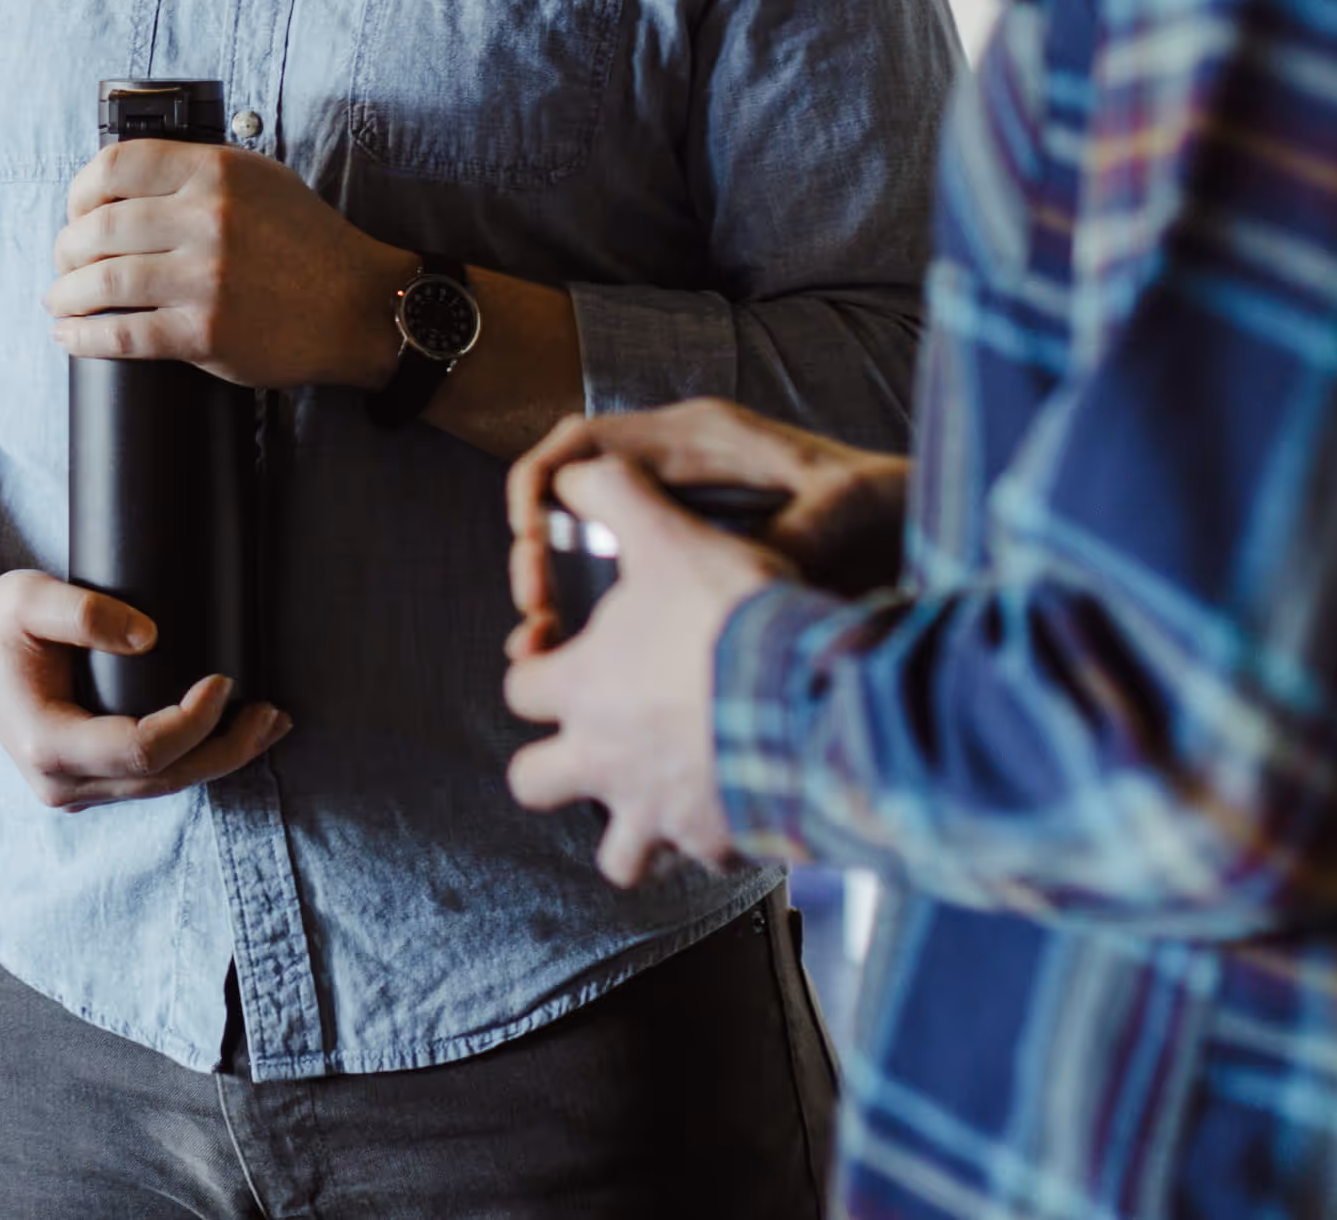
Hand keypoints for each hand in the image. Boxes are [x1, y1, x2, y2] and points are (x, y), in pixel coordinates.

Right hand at [0, 566, 293, 812]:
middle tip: (273, 712)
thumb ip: (83, 612)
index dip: (191, 722)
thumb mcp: (29, 595)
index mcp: (46, 744)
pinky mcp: (87, 782)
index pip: (139, 751)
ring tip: (270, 723)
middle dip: (225, 749)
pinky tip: (232, 735)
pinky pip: (151, 782)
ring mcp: (73, 790)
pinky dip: (195, 759)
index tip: (223, 680)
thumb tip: (151, 637)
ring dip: (220, 759)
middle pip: (163, 780)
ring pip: (163, 788)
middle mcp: (60, 783)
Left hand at [49, 138, 411, 392]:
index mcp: (216, 172)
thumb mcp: (260, 181)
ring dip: (66, 295)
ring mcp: (206, 277)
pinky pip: (123, 334)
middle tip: (64, 265)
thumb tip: (117, 188)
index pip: (115, 166)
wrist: (361, 307)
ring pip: (102, 281)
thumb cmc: (308, 244)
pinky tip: (70, 335)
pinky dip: (85, 337)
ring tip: (60, 301)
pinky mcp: (205, 332)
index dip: (79, 192)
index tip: (75, 213)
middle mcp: (208, 218)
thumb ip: (195, 174)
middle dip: (66, 250)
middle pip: (98, 227)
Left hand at [499, 455, 775, 884]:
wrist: (815, 703)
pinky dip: (714, 845)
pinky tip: (739, 811)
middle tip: (596, 743)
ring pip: (618, 857)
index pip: (520, 686)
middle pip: (534, 784)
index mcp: (583, 691)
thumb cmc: (733, 620)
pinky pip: (703, 864)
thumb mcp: (669, 536)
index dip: (537, 664)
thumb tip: (575, 472)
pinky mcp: (721, 847)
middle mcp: (606, 762)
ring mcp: (662, 815)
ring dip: (632, 833)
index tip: (562, 650)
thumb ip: (615, 493)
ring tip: (662, 800)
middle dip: (556, 768)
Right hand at [500, 399, 906, 631]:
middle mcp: (679, 464)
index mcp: (699, 436)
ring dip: (558, 585)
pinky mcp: (696, 549)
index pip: (584, 442)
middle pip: (570, 492)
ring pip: (588, 535)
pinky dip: (596, 607)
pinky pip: (623, 568)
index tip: (529, 547)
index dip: (539, 488)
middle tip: (535, 614)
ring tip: (548, 642)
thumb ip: (798, 528)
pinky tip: (595, 655)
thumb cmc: (890, 505)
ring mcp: (684, 507)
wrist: (927, 524)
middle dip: (535, 550)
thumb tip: (749, 565)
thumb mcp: (850, 508)